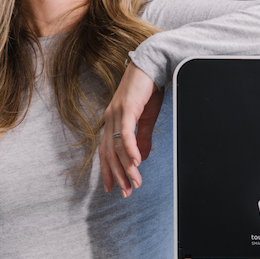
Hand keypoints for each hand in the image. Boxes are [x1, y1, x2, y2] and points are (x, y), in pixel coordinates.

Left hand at [99, 62, 163, 197]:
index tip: (113, 188)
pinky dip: (130, 149)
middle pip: (110, 152)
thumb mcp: (145, 119)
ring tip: (135, 182)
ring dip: (127, 167)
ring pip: (118, 146)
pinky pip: (126, 132)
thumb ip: (141, 139)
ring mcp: (117, 112)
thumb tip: (140, 158)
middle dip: (118, 174)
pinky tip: (136, 162)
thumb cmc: (148, 90)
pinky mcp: (127, 108)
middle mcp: (110, 117)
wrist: (152, 66)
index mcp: (113, 120)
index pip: (107, 150)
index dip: (108, 170)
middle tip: (126, 192)